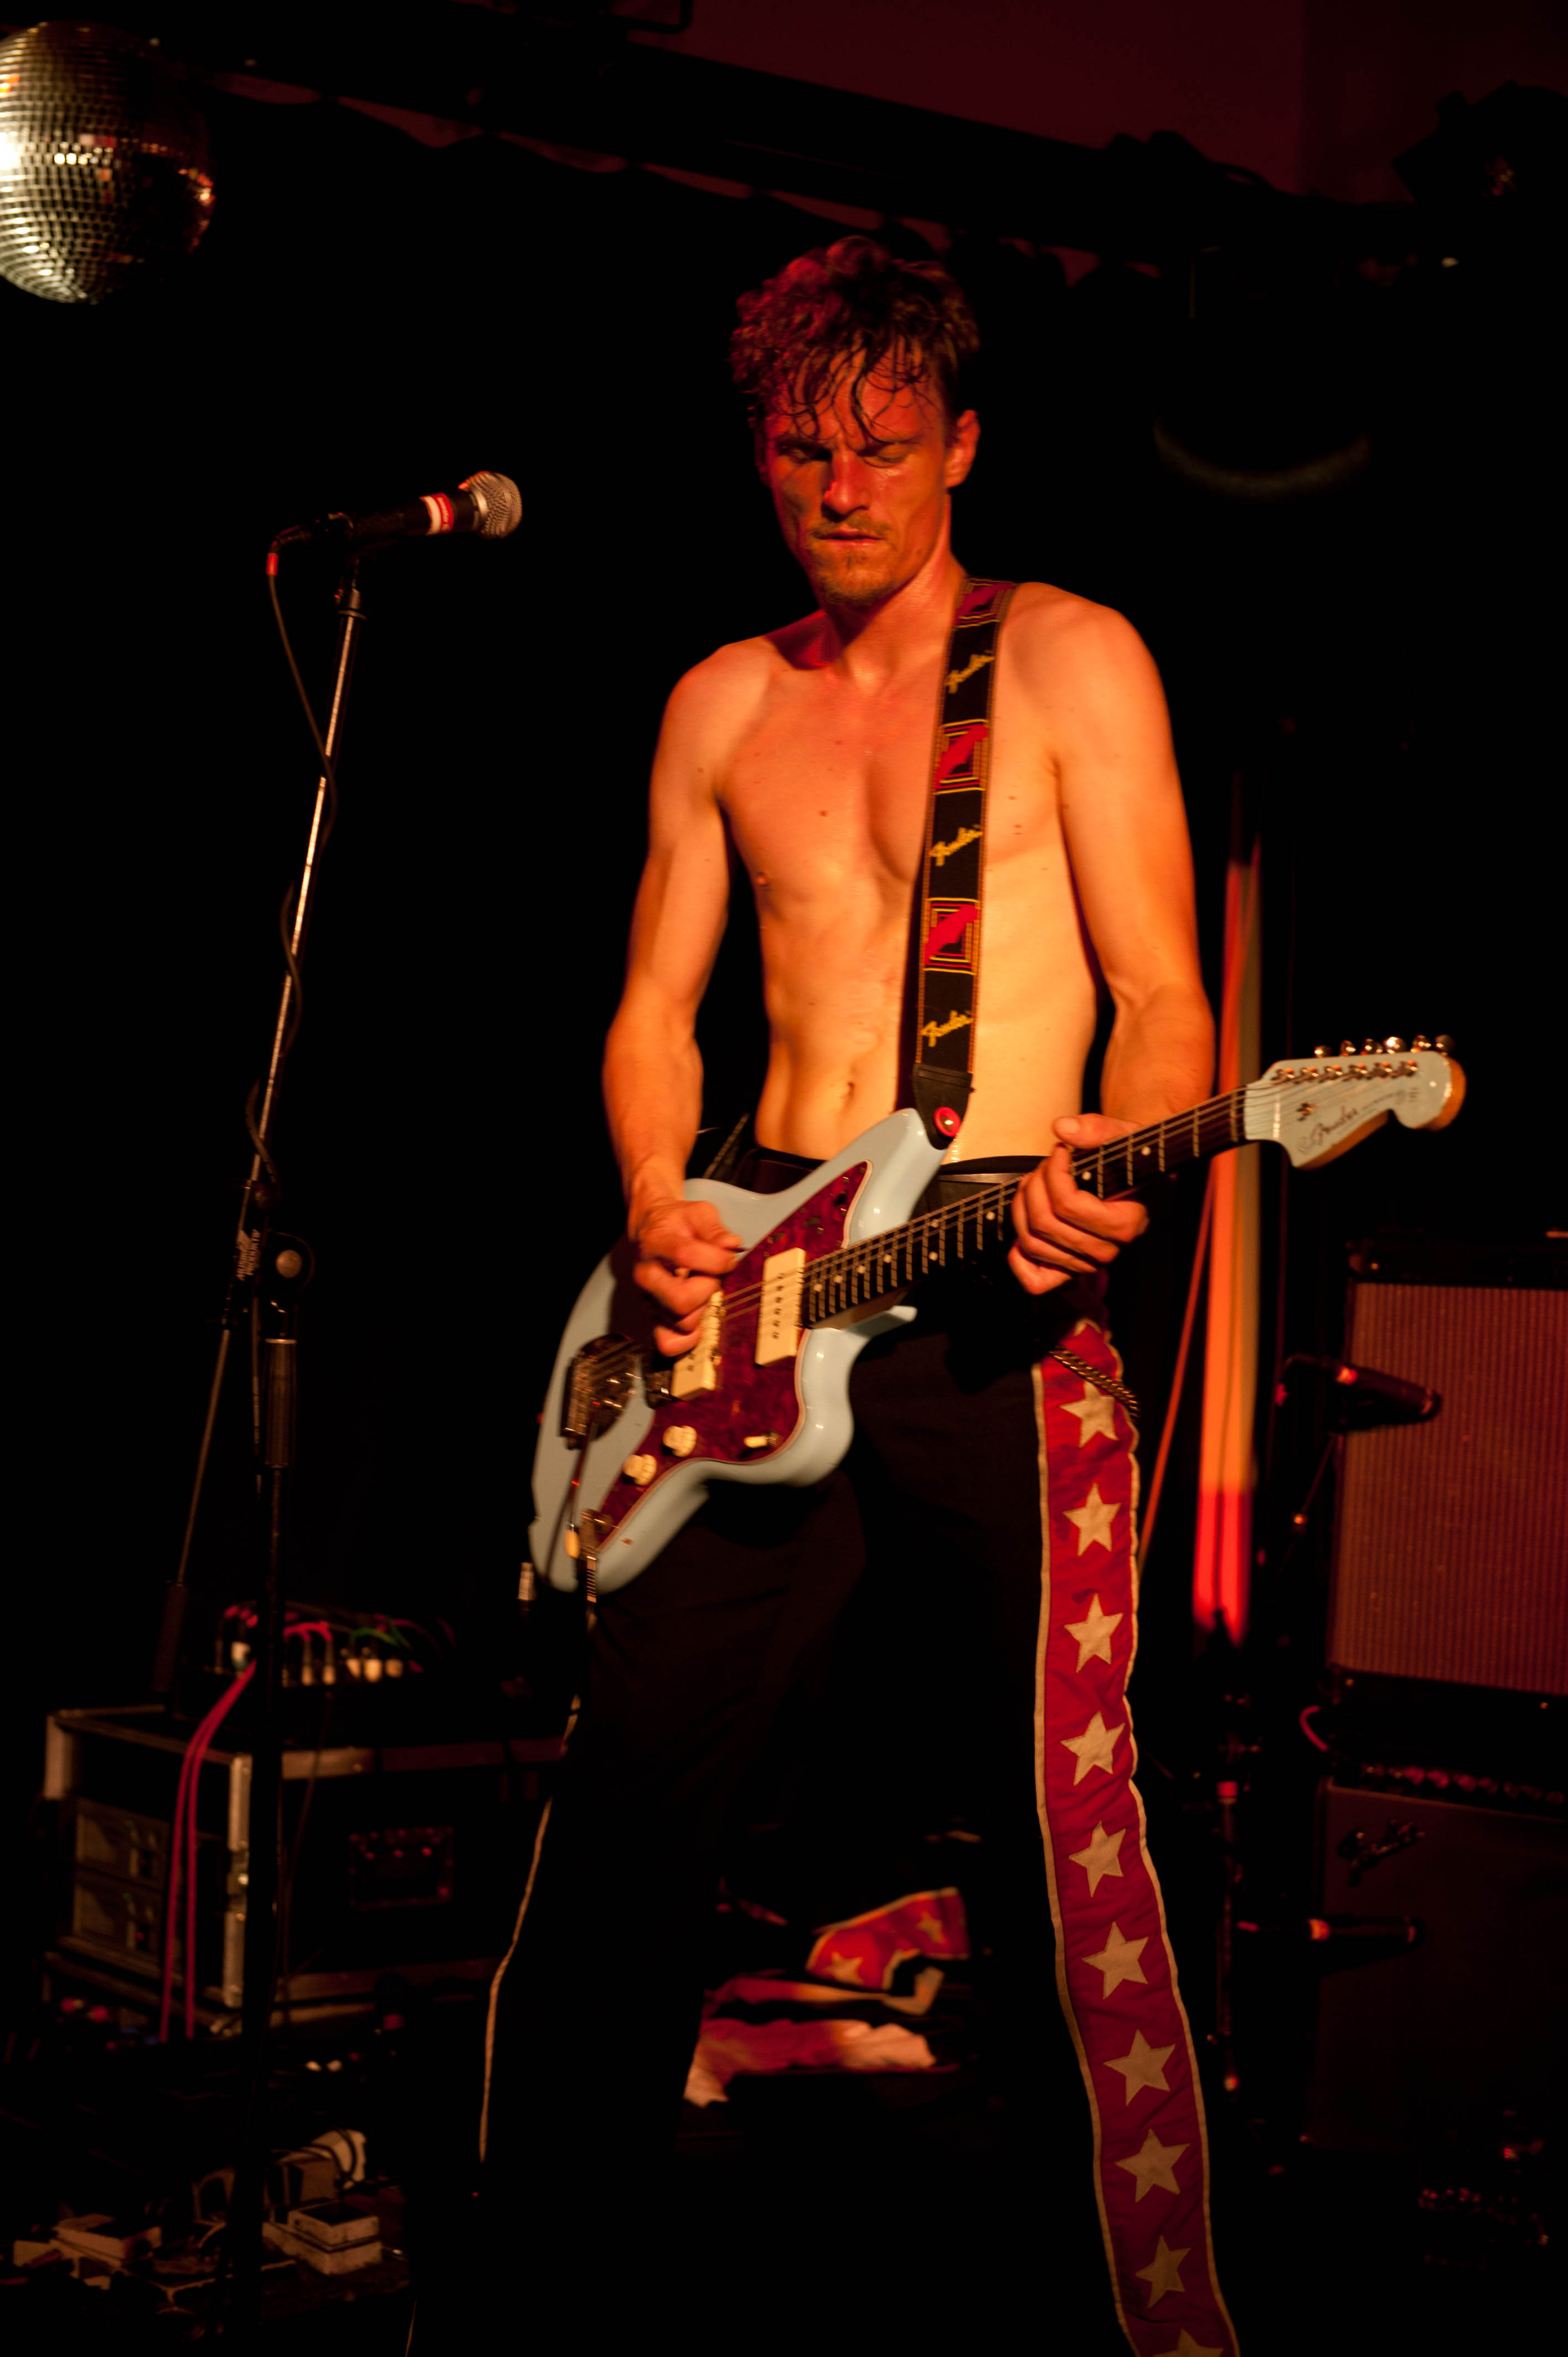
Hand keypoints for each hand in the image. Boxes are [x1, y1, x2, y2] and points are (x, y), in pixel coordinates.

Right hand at [632, 1196, 741, 1357]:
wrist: (650, 1228)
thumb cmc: (678, 1222)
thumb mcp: (699, 1213)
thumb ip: (715, 1229)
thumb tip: (732, 1246)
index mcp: (656, 1242)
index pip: (686, 1256)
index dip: (717, 1260)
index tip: (730, 1258)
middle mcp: (646, 1274)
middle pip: (680, 1300)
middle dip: (708, 1290)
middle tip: (713, 1277)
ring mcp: (648, 1298)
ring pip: (680, 1322)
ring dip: (703, 1310)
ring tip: (703, 1291)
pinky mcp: (653, 1315)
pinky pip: (668, 1343)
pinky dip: (688, 1339)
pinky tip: (700, 1318)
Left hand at [1009, 1113, 1149, 1295]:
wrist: (1131, 1182)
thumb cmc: (1124, 1162)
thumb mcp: (1121, 1136)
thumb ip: (1098, 1129)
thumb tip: (1063, 1129)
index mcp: (1125, 1224)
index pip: (1069, 1205)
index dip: (1053, 1172)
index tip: (1059, 1152)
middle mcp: (1106, 1251)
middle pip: (1044, 1222)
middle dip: (1034, 1186)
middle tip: (1043, 1167)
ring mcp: (1085, 1265)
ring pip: (1032, 1244)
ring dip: (1021, 1208)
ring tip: (1033, 1185)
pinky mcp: (1068, 1273)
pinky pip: (1035, 1281)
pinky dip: (1019, 1258)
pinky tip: (1025, 1229)